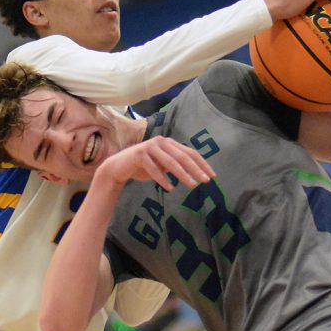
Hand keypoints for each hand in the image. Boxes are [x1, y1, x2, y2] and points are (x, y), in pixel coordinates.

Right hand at [97, 136, 215, 190]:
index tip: (212, 176)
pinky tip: (170, 188)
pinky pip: (154, 168)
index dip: (202, 164)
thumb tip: (196, 173)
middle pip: (183, 156)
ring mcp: (150, 147)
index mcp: (169, 143)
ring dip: (183, 175)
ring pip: (170, 162)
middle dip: (196, 169)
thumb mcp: (163, 166)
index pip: (190, 153)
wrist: (118, 167)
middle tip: (205, 181)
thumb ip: (176, 165)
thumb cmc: (143, 167)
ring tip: (192, 185)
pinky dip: (162, 179)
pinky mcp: (139, 154)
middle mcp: (161, 142)